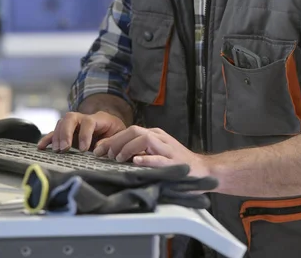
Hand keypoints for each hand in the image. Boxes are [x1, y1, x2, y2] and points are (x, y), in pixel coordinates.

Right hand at [38, 111, 126, 152]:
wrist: (112, 129)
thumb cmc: (115, 133)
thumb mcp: (118, 136)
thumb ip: (109, 142)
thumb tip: (97, 149)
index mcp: (99, 118)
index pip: (89, 121)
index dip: (85, 134)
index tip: (84, 149)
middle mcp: (84, 118)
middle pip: (71, 117)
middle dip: (66, 132)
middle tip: (65, 148)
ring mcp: (74, 125)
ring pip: (61, 123)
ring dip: (57, 136)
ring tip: (57, 151)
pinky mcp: (67, 133)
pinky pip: (55, 132)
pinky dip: (48, 139)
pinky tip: (41, 147)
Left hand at [94, 125, 209, 177]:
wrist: (202, 170)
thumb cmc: (176, 163)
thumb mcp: (156, 153)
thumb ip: (140, 151)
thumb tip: (114, 154)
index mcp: (154, 135)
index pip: (129, 131)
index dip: (112, 139)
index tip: (98, 150)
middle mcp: (160, 138)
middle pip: (134, 131)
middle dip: (116, 141)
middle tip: (103, 154)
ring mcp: (167, 148)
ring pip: (145, 139)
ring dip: (128, 147)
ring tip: (117, 158)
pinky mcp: (174, 162)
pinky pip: (159, 158)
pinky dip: (147, 159)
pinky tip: (136, 162)